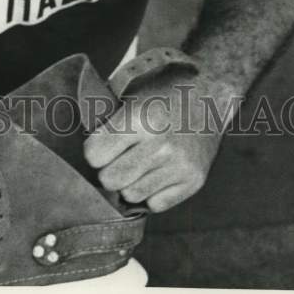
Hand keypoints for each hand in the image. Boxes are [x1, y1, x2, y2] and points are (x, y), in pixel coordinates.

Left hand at [83, 76, 231, 212]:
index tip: (102, 143)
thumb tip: (83, 152)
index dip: (95, 150)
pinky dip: (152, 191)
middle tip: (120, 155)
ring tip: (141, 160)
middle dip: (109, 168)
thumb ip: (106, 119)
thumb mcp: (132, 92)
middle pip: (109, 179)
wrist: (211, 91)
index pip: (94, 155)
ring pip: (131, 195)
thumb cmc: (163, 90)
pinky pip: (155, 204)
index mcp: (140, 118)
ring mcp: (179, 166)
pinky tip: (158, 169)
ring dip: (131, 181)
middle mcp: (160, 145)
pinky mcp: (193, 181)